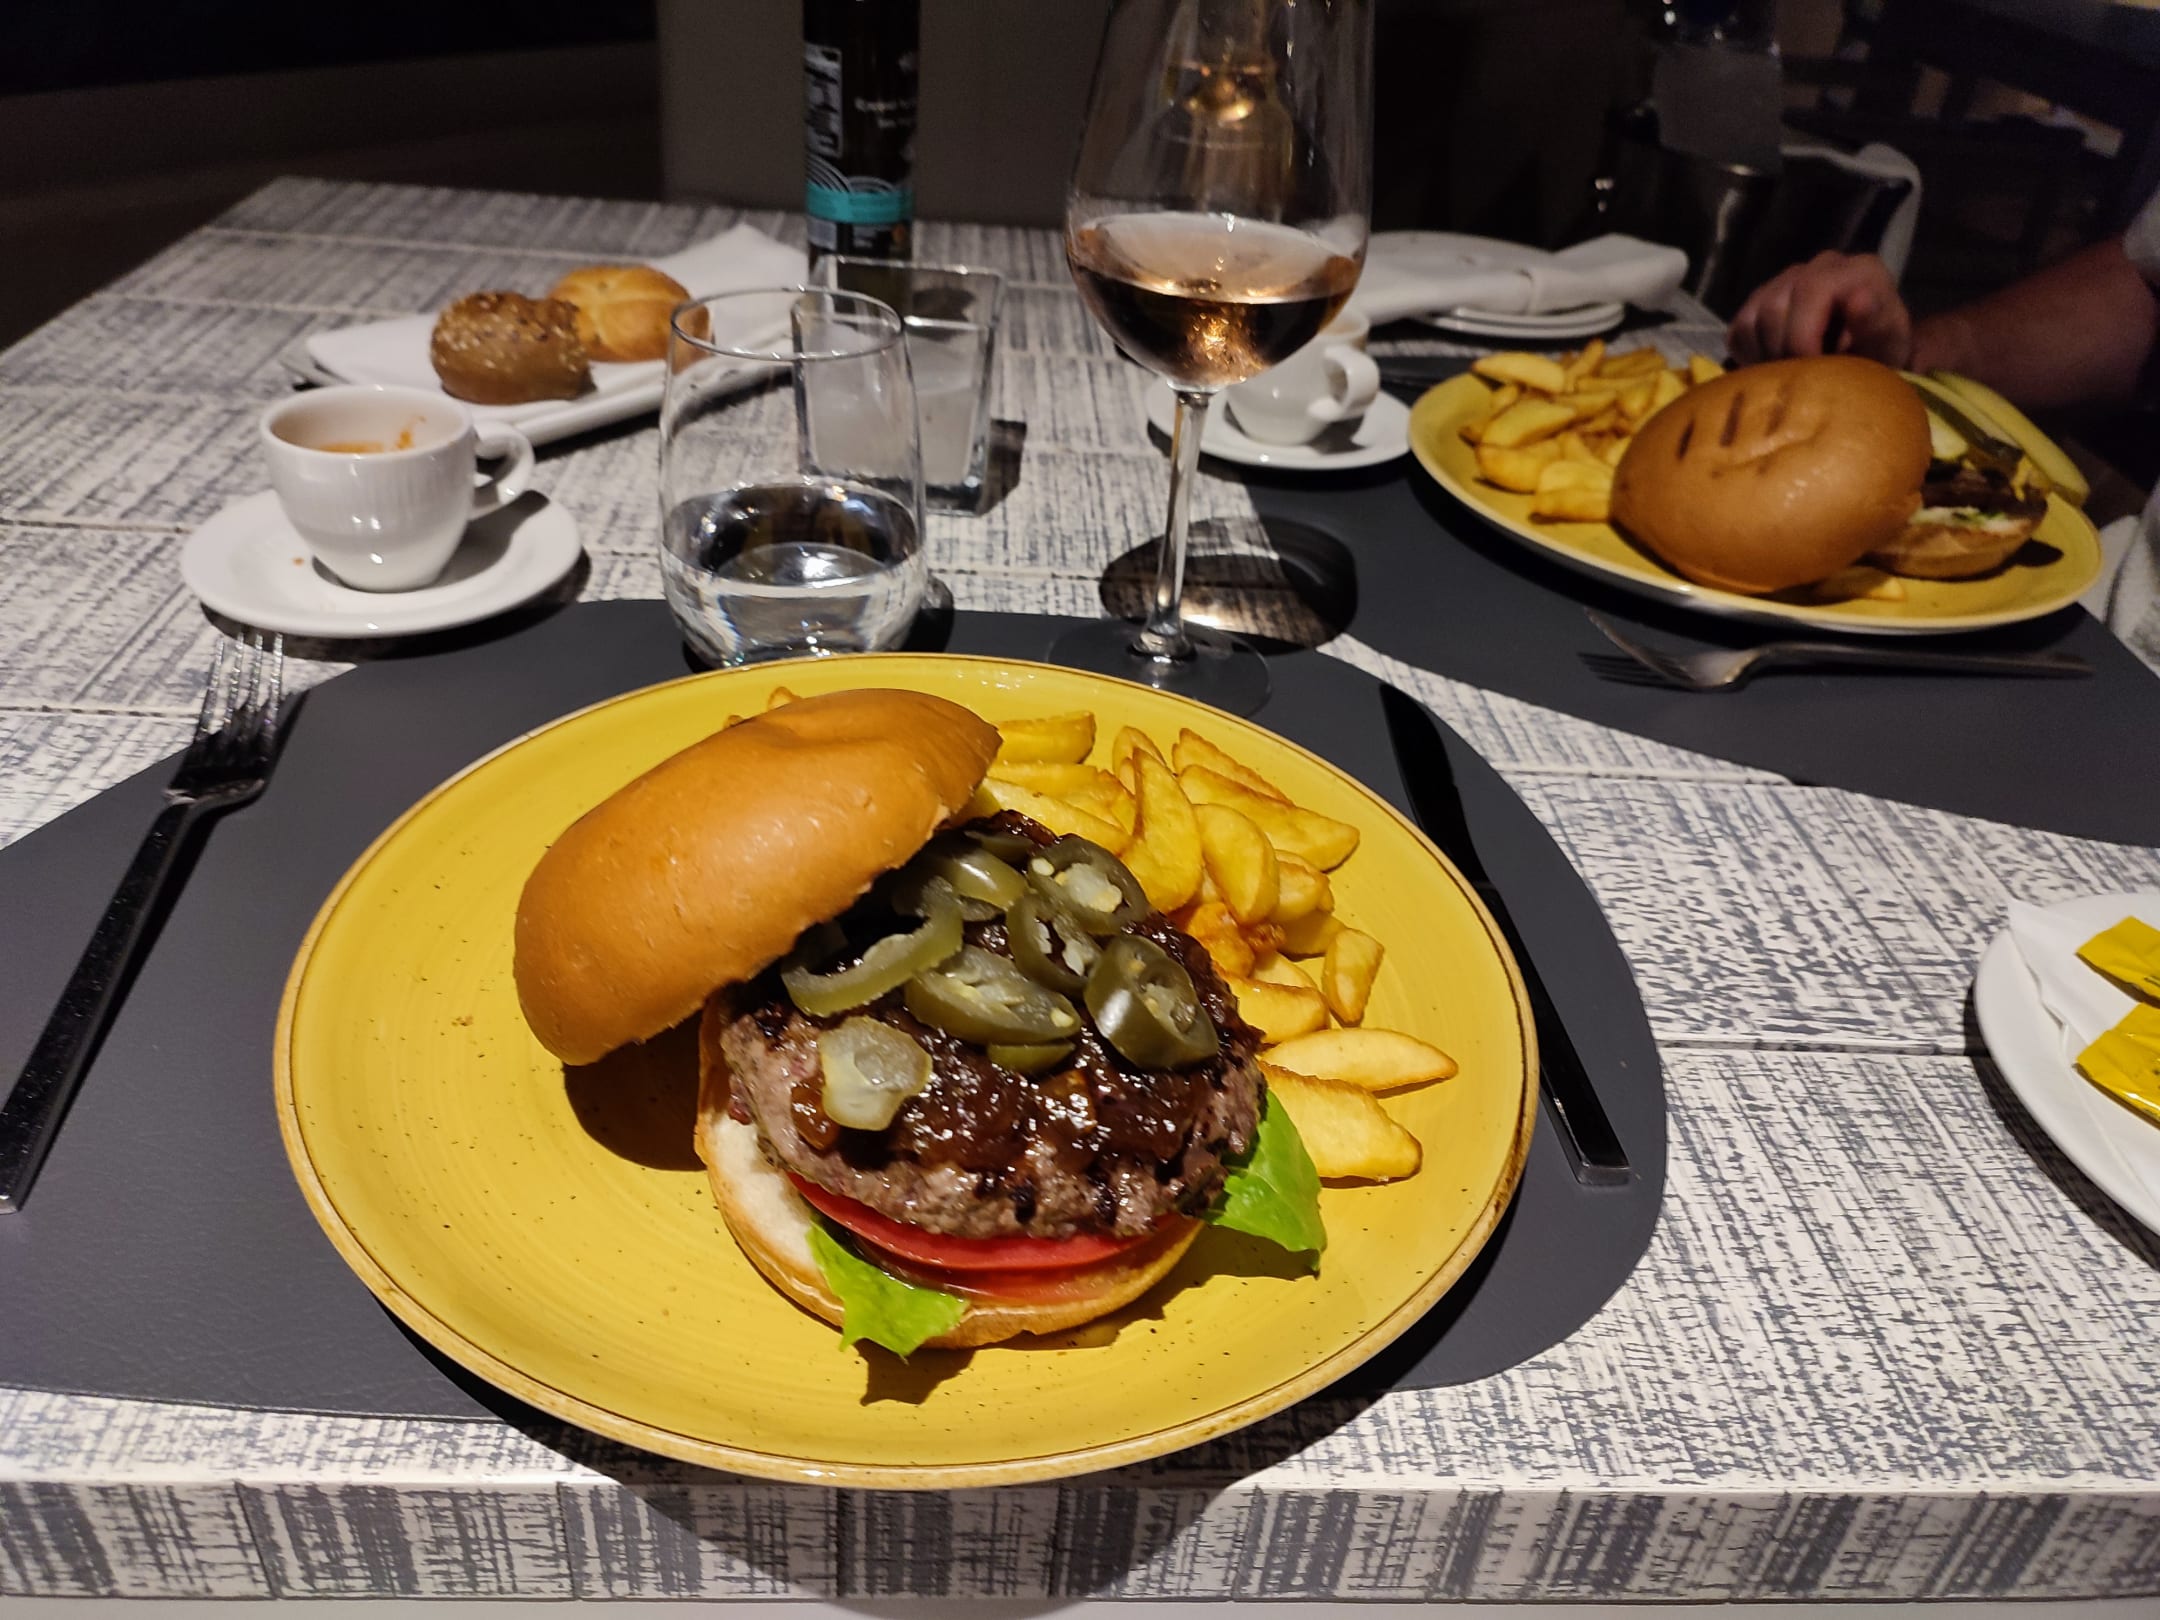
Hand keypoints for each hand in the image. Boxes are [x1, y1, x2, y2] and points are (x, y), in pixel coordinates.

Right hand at [1726, 252, 1913, 367]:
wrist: (1867, 362)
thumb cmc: (1881, 358)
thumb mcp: (1888, 349)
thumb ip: (1876, 324)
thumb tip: (1859, 297)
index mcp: (1858, 270)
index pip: (1810, 291)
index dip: (1802, 338)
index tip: (1811, 374)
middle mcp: (1821, 265)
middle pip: (1775, 307)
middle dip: (1782, 352)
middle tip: (1798, 384)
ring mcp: (1787, 280)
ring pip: (1753, 320)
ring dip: (1766, 357)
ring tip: (1789, 377)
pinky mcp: (1760, 301)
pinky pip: (1740, 330)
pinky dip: (1751, 356)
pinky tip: (1776, 368)